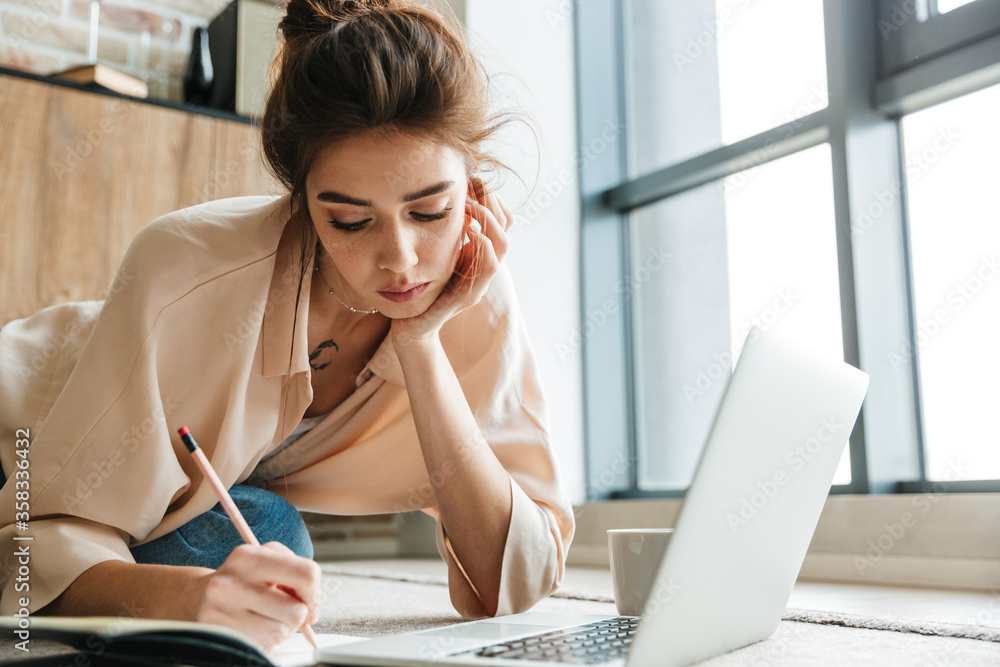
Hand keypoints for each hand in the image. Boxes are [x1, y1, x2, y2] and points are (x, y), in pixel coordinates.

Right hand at [185, 542, 321, 652]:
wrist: (193, 598)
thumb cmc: (239, 578)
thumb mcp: (264, 559)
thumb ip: (295, 573)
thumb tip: (312, 609)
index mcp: (248, 557)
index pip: (305, 574)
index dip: (313, 590)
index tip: (307, 596)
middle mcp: (231, 584)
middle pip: (297, 611)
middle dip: (298, 613)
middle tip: (283, 607)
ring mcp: (222, 614)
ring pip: (282, 632)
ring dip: (280, 628)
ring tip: (264, 616)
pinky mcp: (221, 638)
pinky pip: (265, 646)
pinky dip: (266, 639)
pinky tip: (252, 627)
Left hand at [390, 175, 511, 345]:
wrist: (411, 325)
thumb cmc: (422, 286)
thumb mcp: (435, 249)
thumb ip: (445, 228)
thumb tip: (446, 194)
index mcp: (479, 253)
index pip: (500, 219)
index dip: (491, 196)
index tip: (474, 177)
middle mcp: (484, 267)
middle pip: (505, 228)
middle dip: (491, 201)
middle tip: (473, 184)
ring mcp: (480, 282)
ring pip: (502, 246)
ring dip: (489, 221)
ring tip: (471, 205)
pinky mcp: (468, 297)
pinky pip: (488, 269)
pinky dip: (483, 247)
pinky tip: (472, 231)